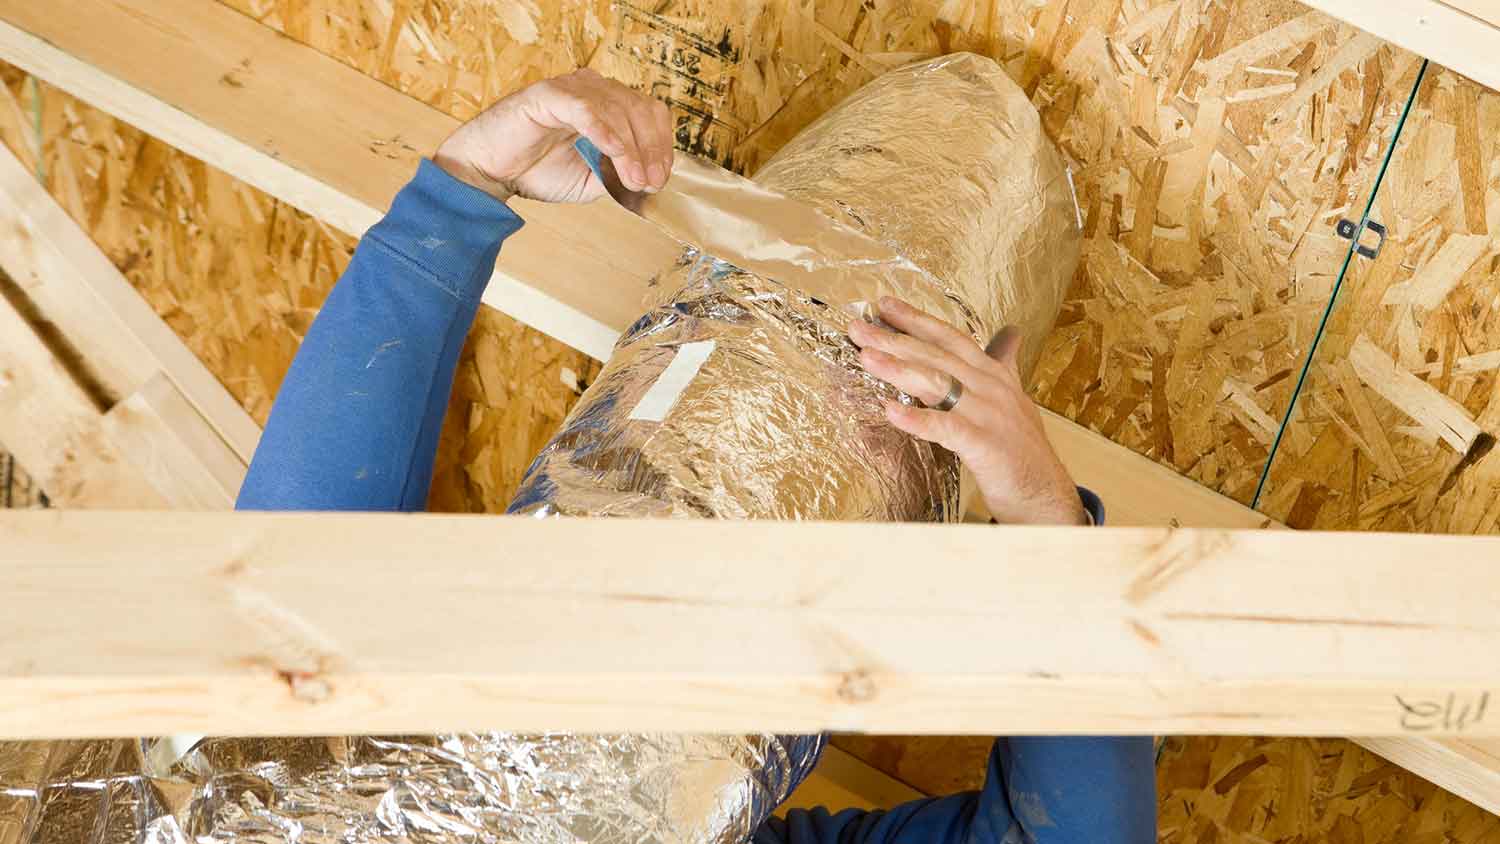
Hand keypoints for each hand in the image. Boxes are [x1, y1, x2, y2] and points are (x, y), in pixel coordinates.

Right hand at [433, 68, 673, 203]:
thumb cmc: (536, 171)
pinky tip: (614, 153)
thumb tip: (650, 179)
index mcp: (606, 106)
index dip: (662, 144)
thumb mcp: (592, 180)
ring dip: (631, 148)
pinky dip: (604, 131)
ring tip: (634, 178)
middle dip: (651, 149)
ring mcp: (570, 89)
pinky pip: (584, 108)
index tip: (660, 177)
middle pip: (639, 108)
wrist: (490, 172)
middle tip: (649, 182)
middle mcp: (592, 90)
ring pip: (617, 109)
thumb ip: (619, 175)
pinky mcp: (547, 95)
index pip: (649, 113)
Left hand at [849, 297, 1087, 525]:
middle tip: (858, 328)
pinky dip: (917, 420)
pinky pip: (946, 428)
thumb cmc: (1022, 449)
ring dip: (899, 369)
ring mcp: (990, 415)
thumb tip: (1010, 333)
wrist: (1046, 493)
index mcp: (993, 374)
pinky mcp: (985, 445)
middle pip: (936, 355)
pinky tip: (890, 411)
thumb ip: (1004, 364)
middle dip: (895, 339)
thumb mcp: (1013, 398)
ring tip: (866, 358)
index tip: (884, 305)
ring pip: (938, 383)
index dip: (916, 319)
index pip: (950, 337)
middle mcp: (991, 388)